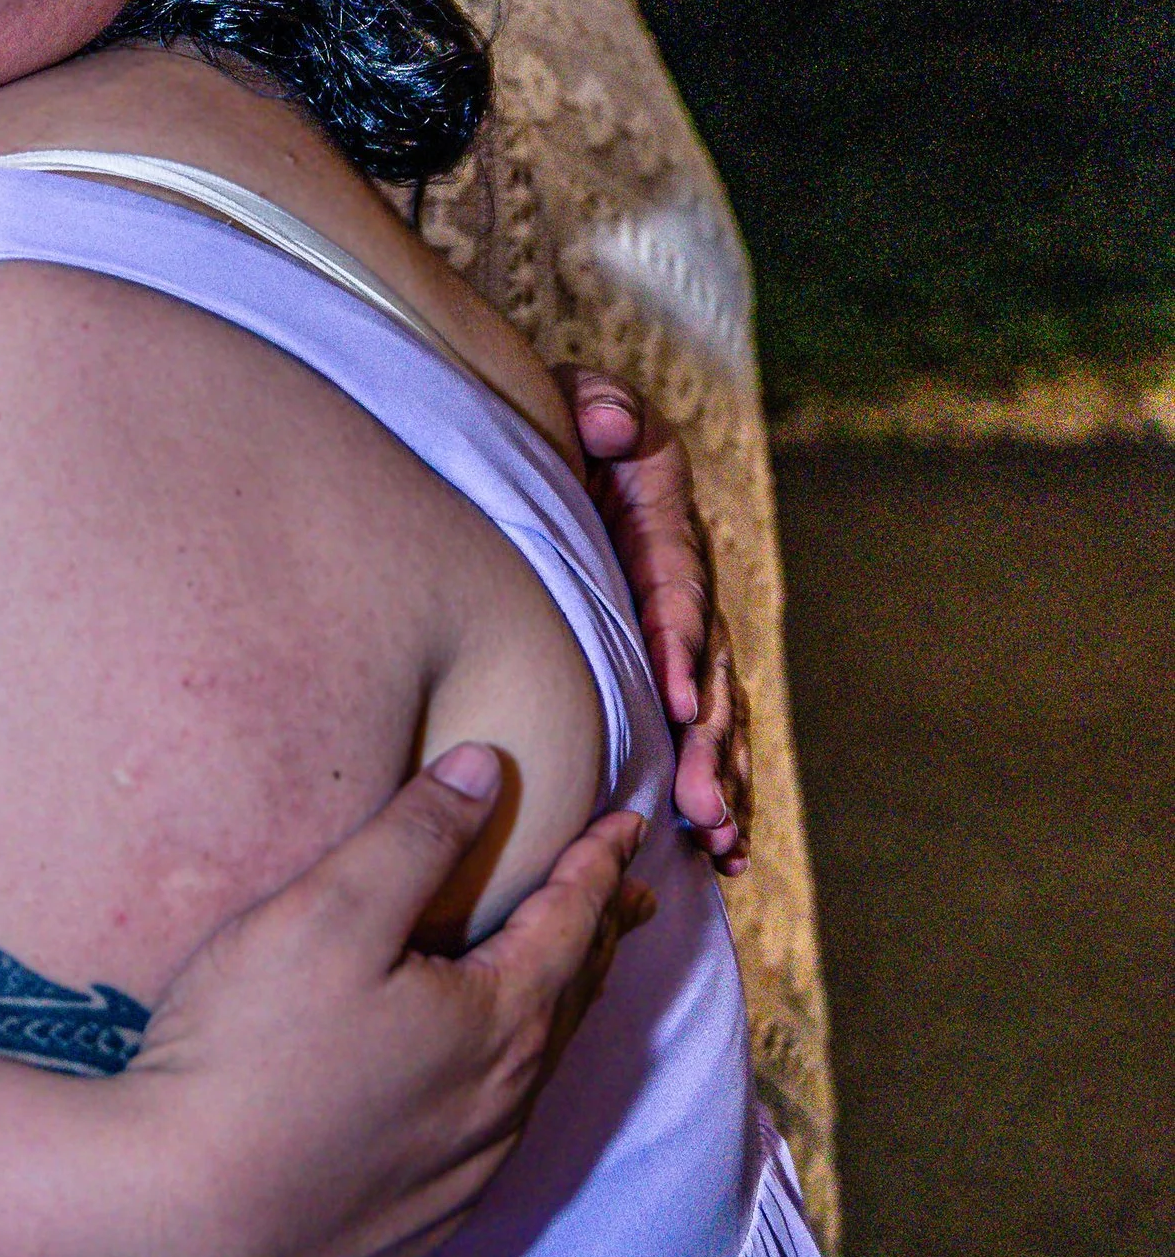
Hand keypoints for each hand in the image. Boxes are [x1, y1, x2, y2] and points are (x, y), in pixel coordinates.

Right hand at [117, 751, 650, 1256]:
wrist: (181, 1225)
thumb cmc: (248, 1055)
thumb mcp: (329, 912)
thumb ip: (415, 834)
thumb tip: (487, 769)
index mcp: (495, 1021)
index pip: (571, 922)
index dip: (598, 865)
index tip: (628, 827)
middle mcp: (498, 1106)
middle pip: (571, 1001)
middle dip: (601, 938)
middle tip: (630, 900)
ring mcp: (461, 1176)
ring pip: (534, 1076)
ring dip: (559, 1013)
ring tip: (564, 982)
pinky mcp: (416, 1225)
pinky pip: (492, 1140)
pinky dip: (508, 1086)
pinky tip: (477, 1092)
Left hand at [559, 370, 750, 869]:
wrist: (535, 453)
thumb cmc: (545, 428)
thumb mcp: (571, 403)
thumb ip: (597, 407)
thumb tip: (612, 427)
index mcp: (662, 528)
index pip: (678, 587)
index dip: (680, 640)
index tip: (676, 694)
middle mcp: (681, 589)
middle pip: (708, 670)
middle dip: (710, 740)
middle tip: (703, 803)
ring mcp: (674, 638)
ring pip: (711, 716)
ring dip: (720, 779)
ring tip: (720, 842)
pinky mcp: (658, 675)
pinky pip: (696, 737)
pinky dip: (714, 791)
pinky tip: (721, 853)